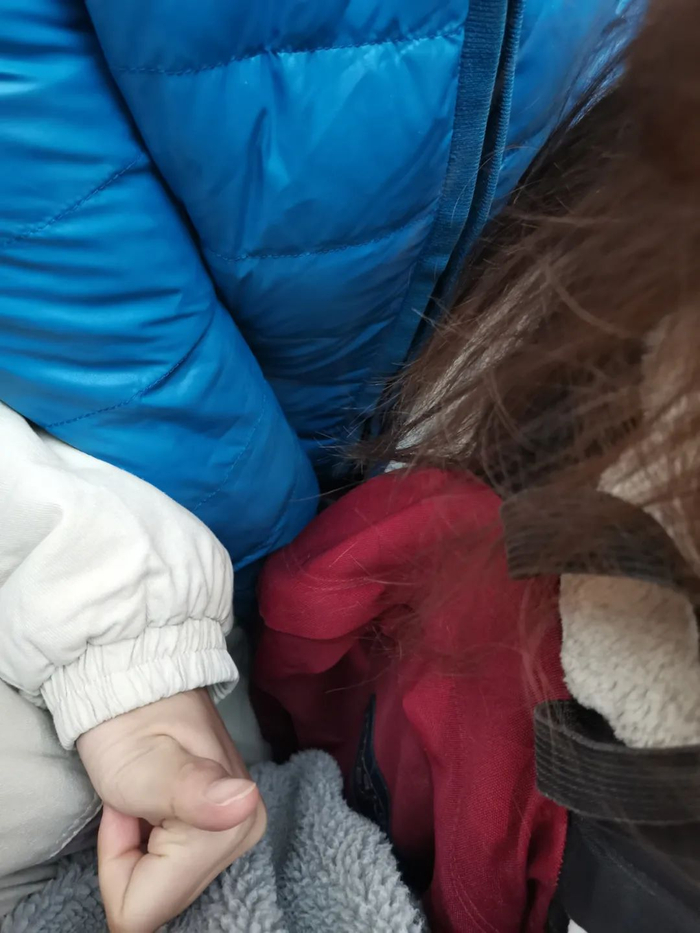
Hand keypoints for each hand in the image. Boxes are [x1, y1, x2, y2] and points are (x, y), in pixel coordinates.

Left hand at [77, 689, 265, 932]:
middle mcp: (244, 834)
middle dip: (131, 859)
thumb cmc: (131, 722)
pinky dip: (150, 844)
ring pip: (165, 886)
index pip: (146, 910)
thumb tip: (242, 803)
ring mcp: (238, 830)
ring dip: (140, 849)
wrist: (142, 682)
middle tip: (132, 803)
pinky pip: (172, 868)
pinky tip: (155, 804)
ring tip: (143, 799)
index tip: (124, 810)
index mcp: (228, 829)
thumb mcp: (145, 763)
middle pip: (161, 900)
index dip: (118, 866)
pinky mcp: (227, 826)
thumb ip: (190, 790)